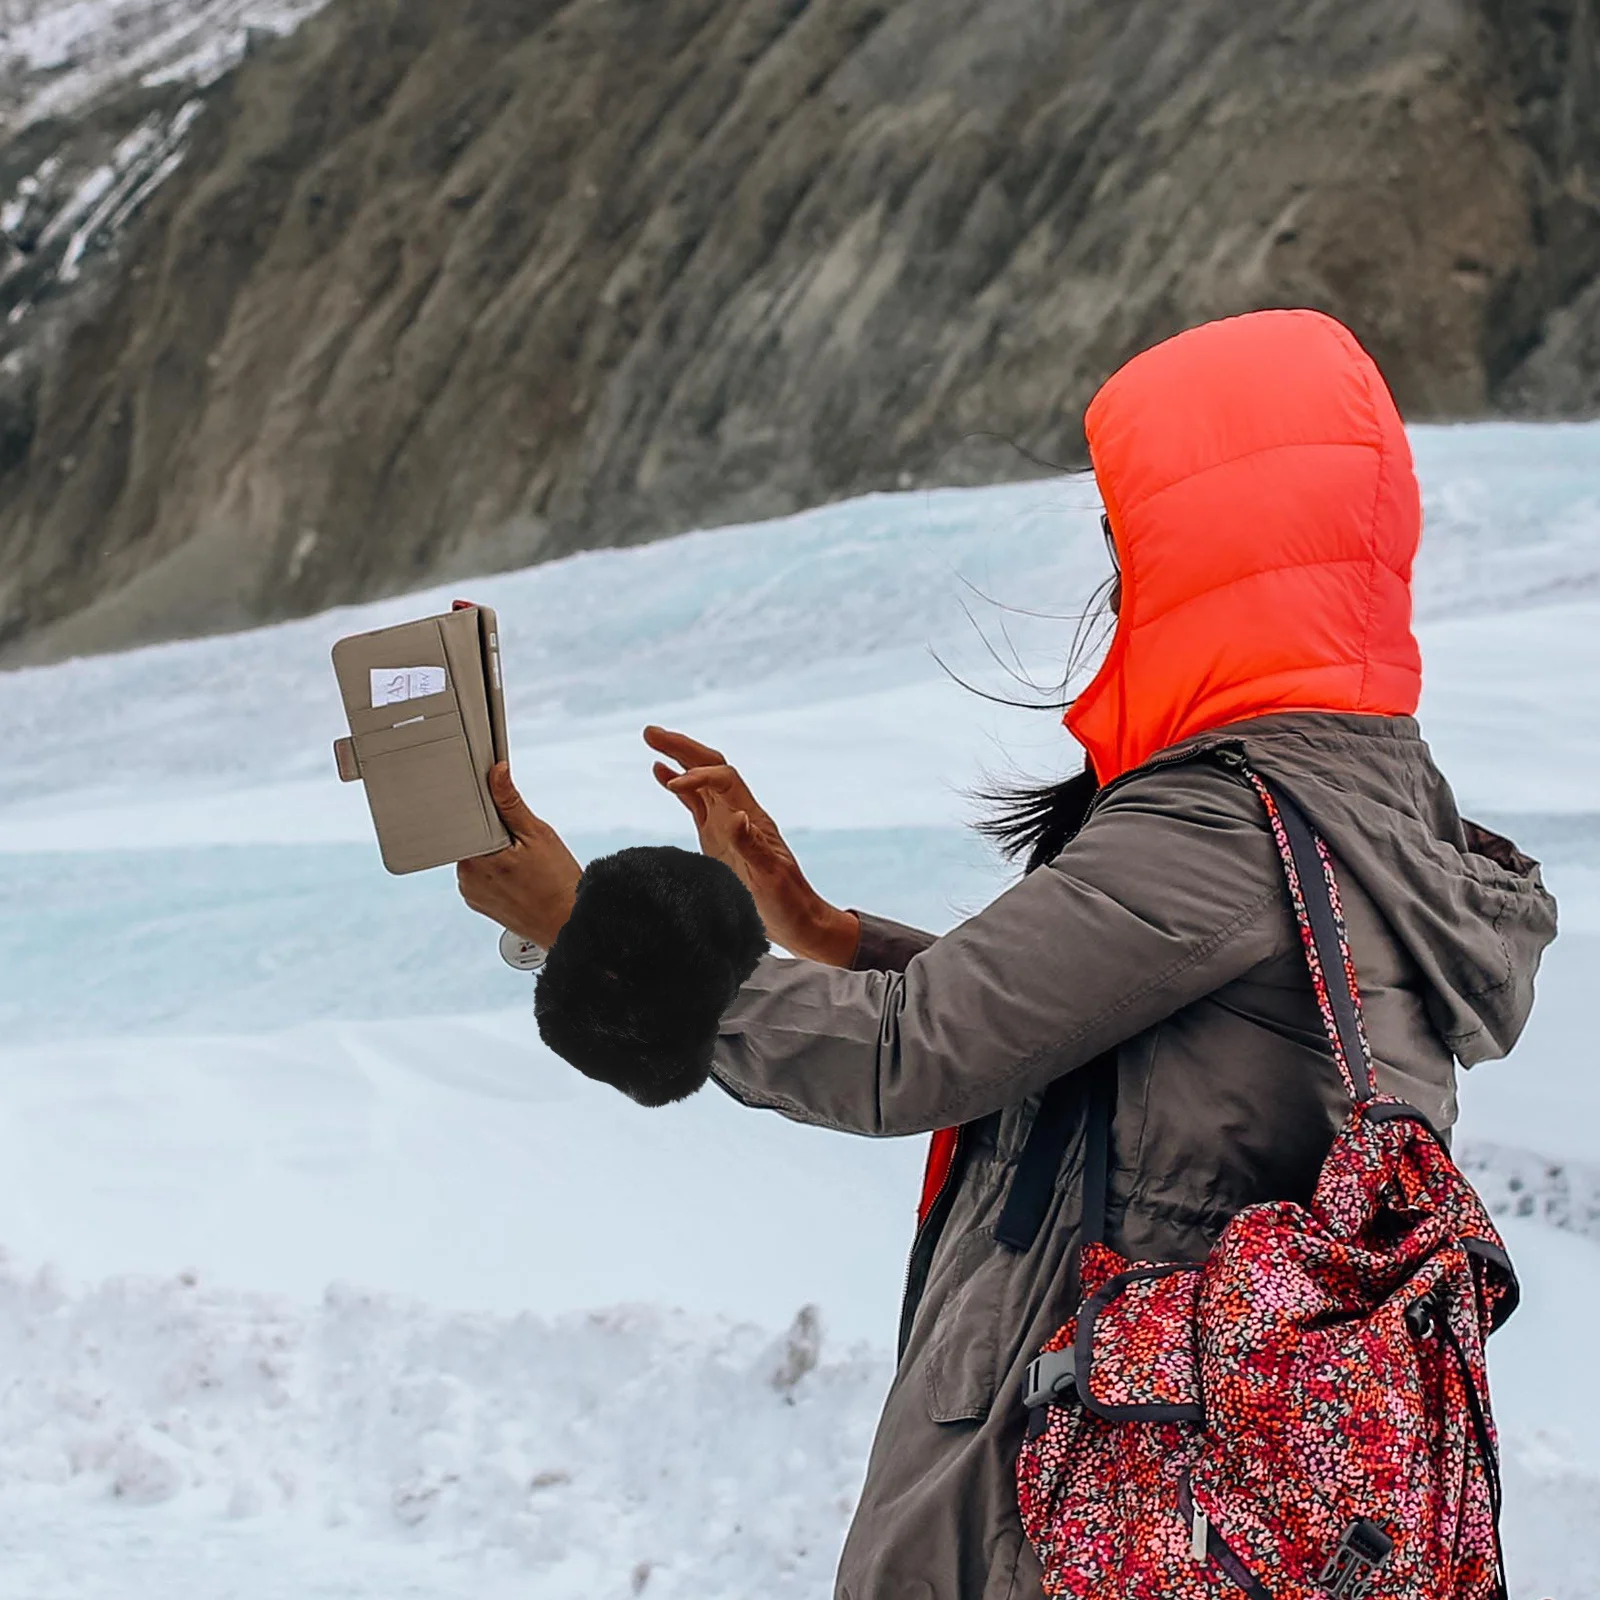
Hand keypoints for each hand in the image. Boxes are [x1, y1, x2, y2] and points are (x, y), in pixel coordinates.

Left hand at [457, 764, 582, 947]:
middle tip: (523, 847)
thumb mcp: (537, 834)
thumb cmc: (557, 884)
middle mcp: (465, 878)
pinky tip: (519, 878)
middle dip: (495, 835)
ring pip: (478, 857)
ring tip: (524, 866)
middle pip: (473, 839)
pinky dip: (497, 872)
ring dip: (496, 854)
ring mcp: (471, 893)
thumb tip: (497, 773)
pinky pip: (482, 876)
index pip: (466, 821)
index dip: (488, 814)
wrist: (567, 923)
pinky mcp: (479, 904)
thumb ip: (511, 802)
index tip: (508, 821)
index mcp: (474, 858)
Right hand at [644, 726, 859, 965]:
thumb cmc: (788, 902)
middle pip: (712, 766)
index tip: (674, 785)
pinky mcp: (717, 836)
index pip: (723, 780)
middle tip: (650, 732)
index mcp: (752, 819)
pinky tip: (661, 773)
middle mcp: (739, 813)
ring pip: (702, 779)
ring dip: (678, 757)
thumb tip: (736, 815)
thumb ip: (752, 847)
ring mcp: (728, 823)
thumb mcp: (771, 878)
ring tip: (651, 738)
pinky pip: (695, 802)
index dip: (698, 776)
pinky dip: (678, 785)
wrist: (799, 921)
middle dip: (683, 747)